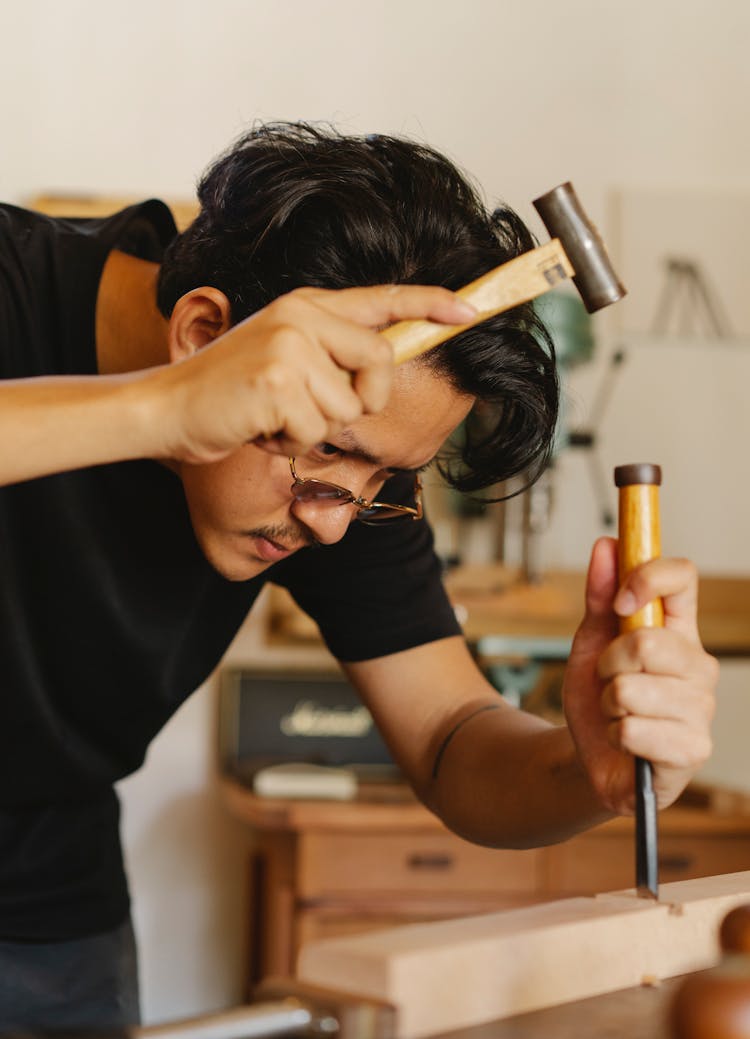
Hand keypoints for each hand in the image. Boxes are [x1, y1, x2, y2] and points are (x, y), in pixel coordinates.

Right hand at [149, 284, 476, 462]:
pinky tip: (261, 428)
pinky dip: (291, 444)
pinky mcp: (277, 381)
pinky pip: (316, 432)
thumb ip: (329, 353)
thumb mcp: (282, 355)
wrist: (169, 407)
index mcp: (307, 305)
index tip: (469, 310)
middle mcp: (302, 316)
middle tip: (321, 409)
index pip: (383, 297)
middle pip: (381, 363)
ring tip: (275, 416)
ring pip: (349, 408)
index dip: (431, 303)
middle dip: (365, 400)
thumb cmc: (232, 393)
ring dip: (315, 428)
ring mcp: (289, 345)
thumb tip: (381, 370)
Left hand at [562, 537, 717, 814]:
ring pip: (631, 689)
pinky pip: (632, 730)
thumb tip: (606, 546)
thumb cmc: (600, 698)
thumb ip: (599, 597)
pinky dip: (613, 735)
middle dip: (608, 663)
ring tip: (618, 713)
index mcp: (680, 630)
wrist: (594, 759)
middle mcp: (699, 665)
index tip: (618, 603)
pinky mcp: (693, 749)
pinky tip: (625, 741)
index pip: (683, 578)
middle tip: (608, 679)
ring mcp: (701, 708)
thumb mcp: (591, 643)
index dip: (646, 578)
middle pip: (647, 641)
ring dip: (607, 703)